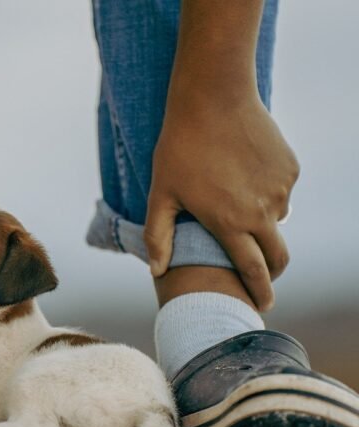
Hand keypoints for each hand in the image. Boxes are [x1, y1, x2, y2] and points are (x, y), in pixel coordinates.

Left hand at [144, 95, 298, 310]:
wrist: (213, 98)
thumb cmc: (180, 147)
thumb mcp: (161, 192)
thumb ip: (159, 235)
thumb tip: (156, 271)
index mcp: (230, 223)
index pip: (252, 271)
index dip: (258, 292)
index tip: (260, 307)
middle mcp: (263, 211)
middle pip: (277, 256)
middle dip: (270, 272)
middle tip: (259, 276)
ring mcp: (280, 189)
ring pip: (277, 220)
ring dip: (261, 224)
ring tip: (234, 205)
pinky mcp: (289, 169)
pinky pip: (280, 192)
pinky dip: (265, 194)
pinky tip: (242, 176)